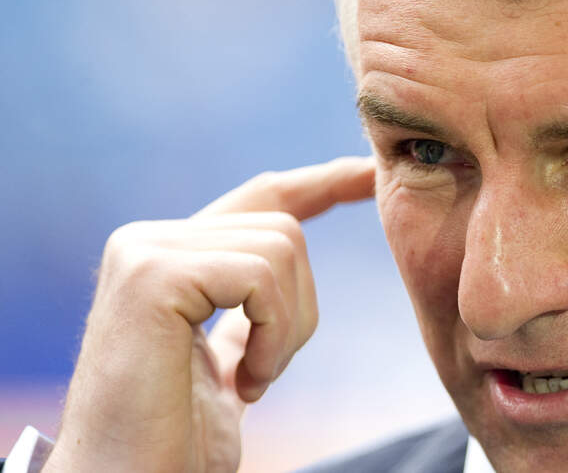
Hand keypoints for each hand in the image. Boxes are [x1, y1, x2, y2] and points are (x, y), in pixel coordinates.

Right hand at [44, 157, 374, 472]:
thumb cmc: (178, 441)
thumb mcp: (230, 358)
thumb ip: (248, 305)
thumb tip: (289, 260)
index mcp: (171, 256)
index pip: (263, 199)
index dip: (325, 183)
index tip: (372, 176)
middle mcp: (149, 240)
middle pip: (285, 228)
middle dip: (299, 309)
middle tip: (261, 374)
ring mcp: (145, 250)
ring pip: (281, 247)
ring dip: (285, 329)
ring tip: (248, 381)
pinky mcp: (152, 273)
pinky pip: (260, 276)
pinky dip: (272, 334)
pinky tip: (242, 383)